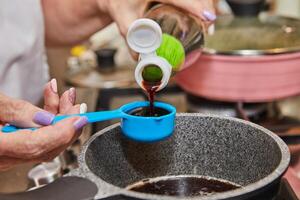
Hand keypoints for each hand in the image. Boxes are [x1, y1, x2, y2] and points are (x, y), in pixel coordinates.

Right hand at [0, 79, 86, 170]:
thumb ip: (16, 111)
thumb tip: (47, 119)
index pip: (36, 145)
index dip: (62, 131)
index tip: (80, 117)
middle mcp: (1, 158)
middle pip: (44, 146)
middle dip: (65, 122)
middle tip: (73, 101)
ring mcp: (6, 155)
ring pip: (43, 141)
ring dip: (57, 117)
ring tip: (61, 94)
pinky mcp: (9, 149)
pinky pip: (34, 139)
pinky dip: (45, 121)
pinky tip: (48, 102)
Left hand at [43, 0, 214, 45]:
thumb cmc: (118, 4)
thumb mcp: (123, 21)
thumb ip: (131, 42)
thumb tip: (143, 61)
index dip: (197, 6)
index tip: (208, 18)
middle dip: (207, 7)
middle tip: (209, 26)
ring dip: (206, 3)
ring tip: (208, 21)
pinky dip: (200, 2)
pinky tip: (204, 12)